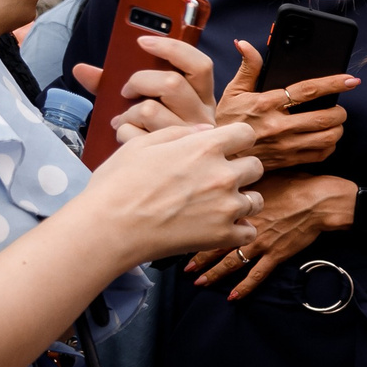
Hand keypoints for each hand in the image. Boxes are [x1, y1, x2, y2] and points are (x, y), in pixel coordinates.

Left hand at [71, 36, 223, 142]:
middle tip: (125, 91)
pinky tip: (127, 136)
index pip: (199, 65)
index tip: (143, 42)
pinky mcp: (173, 155)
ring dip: (127, 113)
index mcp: (201, 95)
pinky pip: (137, 135)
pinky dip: (123, 132)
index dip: (172, 49)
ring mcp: (189, 136)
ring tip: (122, 120)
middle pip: (172, 84)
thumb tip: (81, 70)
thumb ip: (113, 82)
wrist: (159, 171)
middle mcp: (201, 114)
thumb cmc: (151, 127)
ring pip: (150, 110)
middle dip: (139, 82)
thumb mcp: (142, 100)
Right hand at [77, 119, 265, 261]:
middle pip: (256, 167)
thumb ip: (178, 133)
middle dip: (241, 170)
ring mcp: (227, 207)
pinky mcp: (223, 236)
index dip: (237, 140)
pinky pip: (249, 232)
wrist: (110, 227)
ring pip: (256, 200)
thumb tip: (206, 130)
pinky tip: (221, 227)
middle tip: (218, 179)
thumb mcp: (141, 145)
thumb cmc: (118, 184)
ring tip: (218, 206)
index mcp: (205, 147)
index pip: (246, 133)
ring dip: (242, 201)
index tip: (227, 148)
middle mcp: (223, 175)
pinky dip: (238, 230)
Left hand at [188, 172, 352, 299]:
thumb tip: (226, 180)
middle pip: (214, 244)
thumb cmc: (294, 184)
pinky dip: (244, 287)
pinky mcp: (275, 255)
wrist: (318, 200)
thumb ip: (241, 184)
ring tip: (200, 282)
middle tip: (183, 267)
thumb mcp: (261, 177)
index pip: (210, 219)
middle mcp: (245, 227)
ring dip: (214, 274)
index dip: (193, 229)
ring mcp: (260, 243)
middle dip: (197, 257)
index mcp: (240, 206)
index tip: (181, 234)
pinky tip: (233, 296)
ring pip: (231, 262)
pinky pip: (257, 275)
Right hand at [216, 39, 356, 169]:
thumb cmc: (228, 120)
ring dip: (337, 129)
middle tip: (339, 108)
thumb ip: (248, 67)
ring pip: (327, 137)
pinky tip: (325, 138)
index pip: (307, 90)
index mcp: (266, 104)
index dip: (333, 84)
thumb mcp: (234, 91)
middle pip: (324, 117)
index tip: (351, 80)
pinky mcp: (289, 160)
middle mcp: (279, 125)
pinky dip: (329, 146)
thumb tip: (245, 44)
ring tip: (334, 122)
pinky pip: (320, 154)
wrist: (223, 155)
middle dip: (339, 111)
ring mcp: (285, 145)